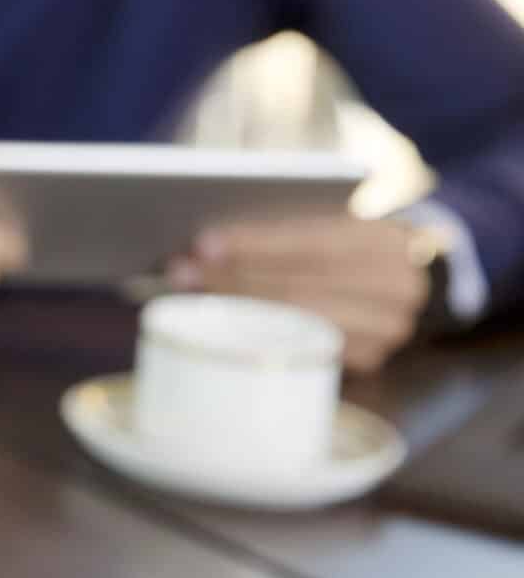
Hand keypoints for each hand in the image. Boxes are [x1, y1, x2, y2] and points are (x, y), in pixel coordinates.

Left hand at [167, 216, 429, 371]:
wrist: (391, 275)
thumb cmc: (337, 238)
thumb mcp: (325, 219)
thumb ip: (283, 223)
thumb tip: (206, 240)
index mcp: (386, 239)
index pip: (313, 241)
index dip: (257, 243)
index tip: (203, 243)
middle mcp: (398, 286)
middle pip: (302, 286)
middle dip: (235, 278)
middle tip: (180, 272)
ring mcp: (388, 329)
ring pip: (300, 321)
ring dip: (236, 307)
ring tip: (188, 293)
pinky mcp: (371, 358)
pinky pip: (304, 348)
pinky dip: (256, 333)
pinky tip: (217, 320)